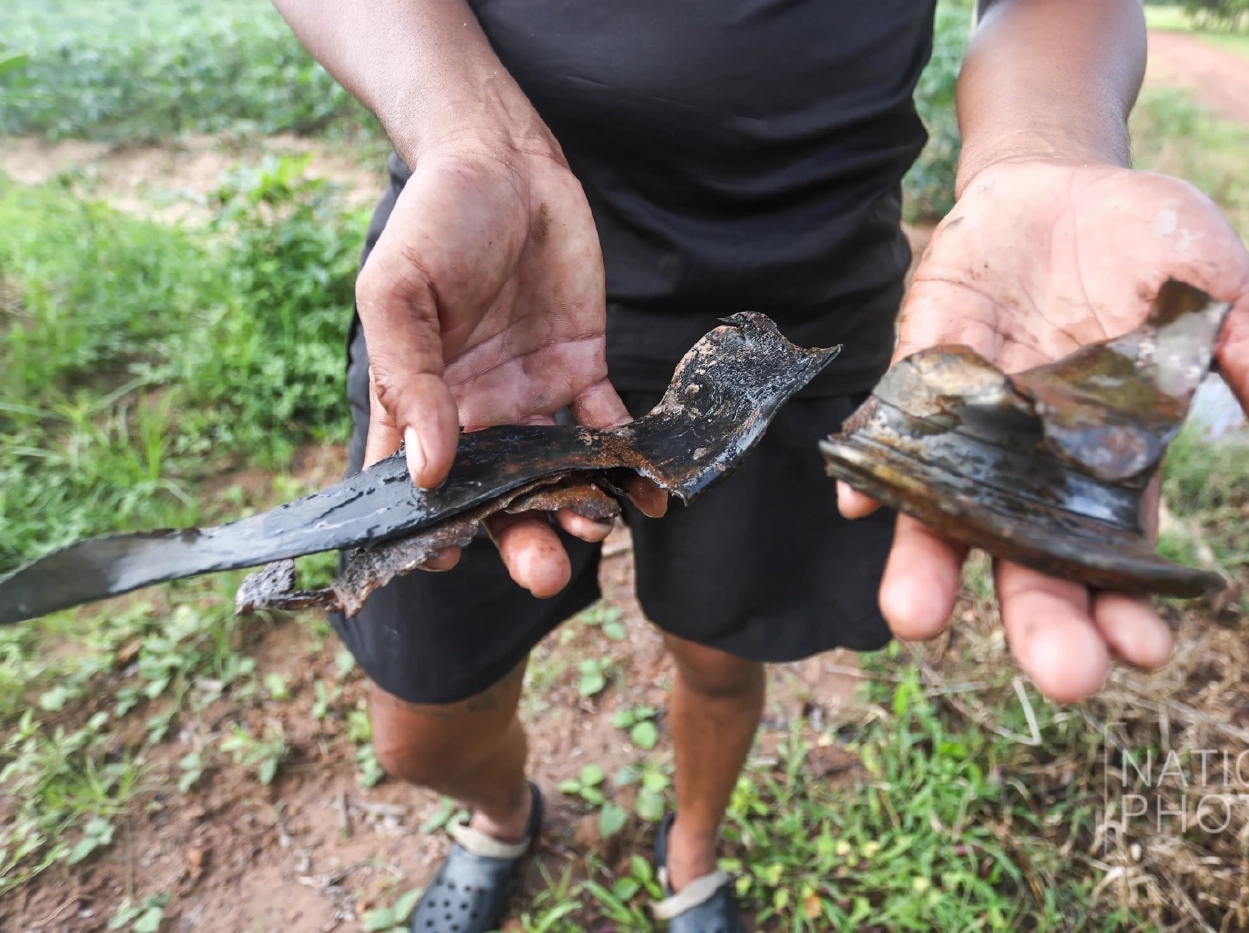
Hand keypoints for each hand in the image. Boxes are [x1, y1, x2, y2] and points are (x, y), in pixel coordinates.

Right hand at [357, 143, 664, 595]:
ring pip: (554, 474)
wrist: (504, 161)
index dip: (428, 531)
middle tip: (544, 574)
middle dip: (520, 540)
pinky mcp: (581, 369)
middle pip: (495, 497)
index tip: (444, 563)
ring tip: (599, 529)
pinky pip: (606, 428)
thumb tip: (425, 470)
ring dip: (577, 508)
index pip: (416, 487)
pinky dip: (628, 463)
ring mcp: (531, 396)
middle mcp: (475, 413)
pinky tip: (651, 491)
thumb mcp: (399, 292)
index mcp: (419, 402)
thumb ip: (410, 380)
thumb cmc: (435, 221)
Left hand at [840, 159, 1248, 701]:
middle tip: (1060, 676)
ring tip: (919, 620)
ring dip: (930, 562)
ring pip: (946, 509)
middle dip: (1040, 616)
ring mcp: (973, 419)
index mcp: (1114, 466)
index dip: (1128, 606)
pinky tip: (859, 499)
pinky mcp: (924, 363)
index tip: (1145, 650)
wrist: (1065, 178)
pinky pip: (894, 422)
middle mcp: (1034, 464)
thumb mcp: (1228, 308)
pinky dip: (874, 461)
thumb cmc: (1150, 251)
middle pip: (1031, 557)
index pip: (1118, 558)